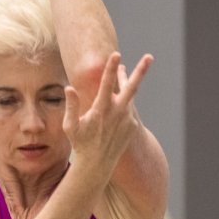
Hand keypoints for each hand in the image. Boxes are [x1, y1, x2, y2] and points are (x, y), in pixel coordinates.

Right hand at [62, 52, 152, 177]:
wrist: (97, 165)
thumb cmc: (80, 143)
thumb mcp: (70, 126)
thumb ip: (71, 106)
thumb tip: (69, 87)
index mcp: (101, 110)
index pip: (107, 85)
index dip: (110, 68)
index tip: (116, 54)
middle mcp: (117, 113)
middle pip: (132, 88)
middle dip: (140, 71)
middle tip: (149, 57)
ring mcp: (127, 119)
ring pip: (130, 94)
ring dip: (127, 81)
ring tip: (122, 69)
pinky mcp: (132, 126)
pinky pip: (128, 109)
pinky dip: (123, 102)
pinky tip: (114, 104)